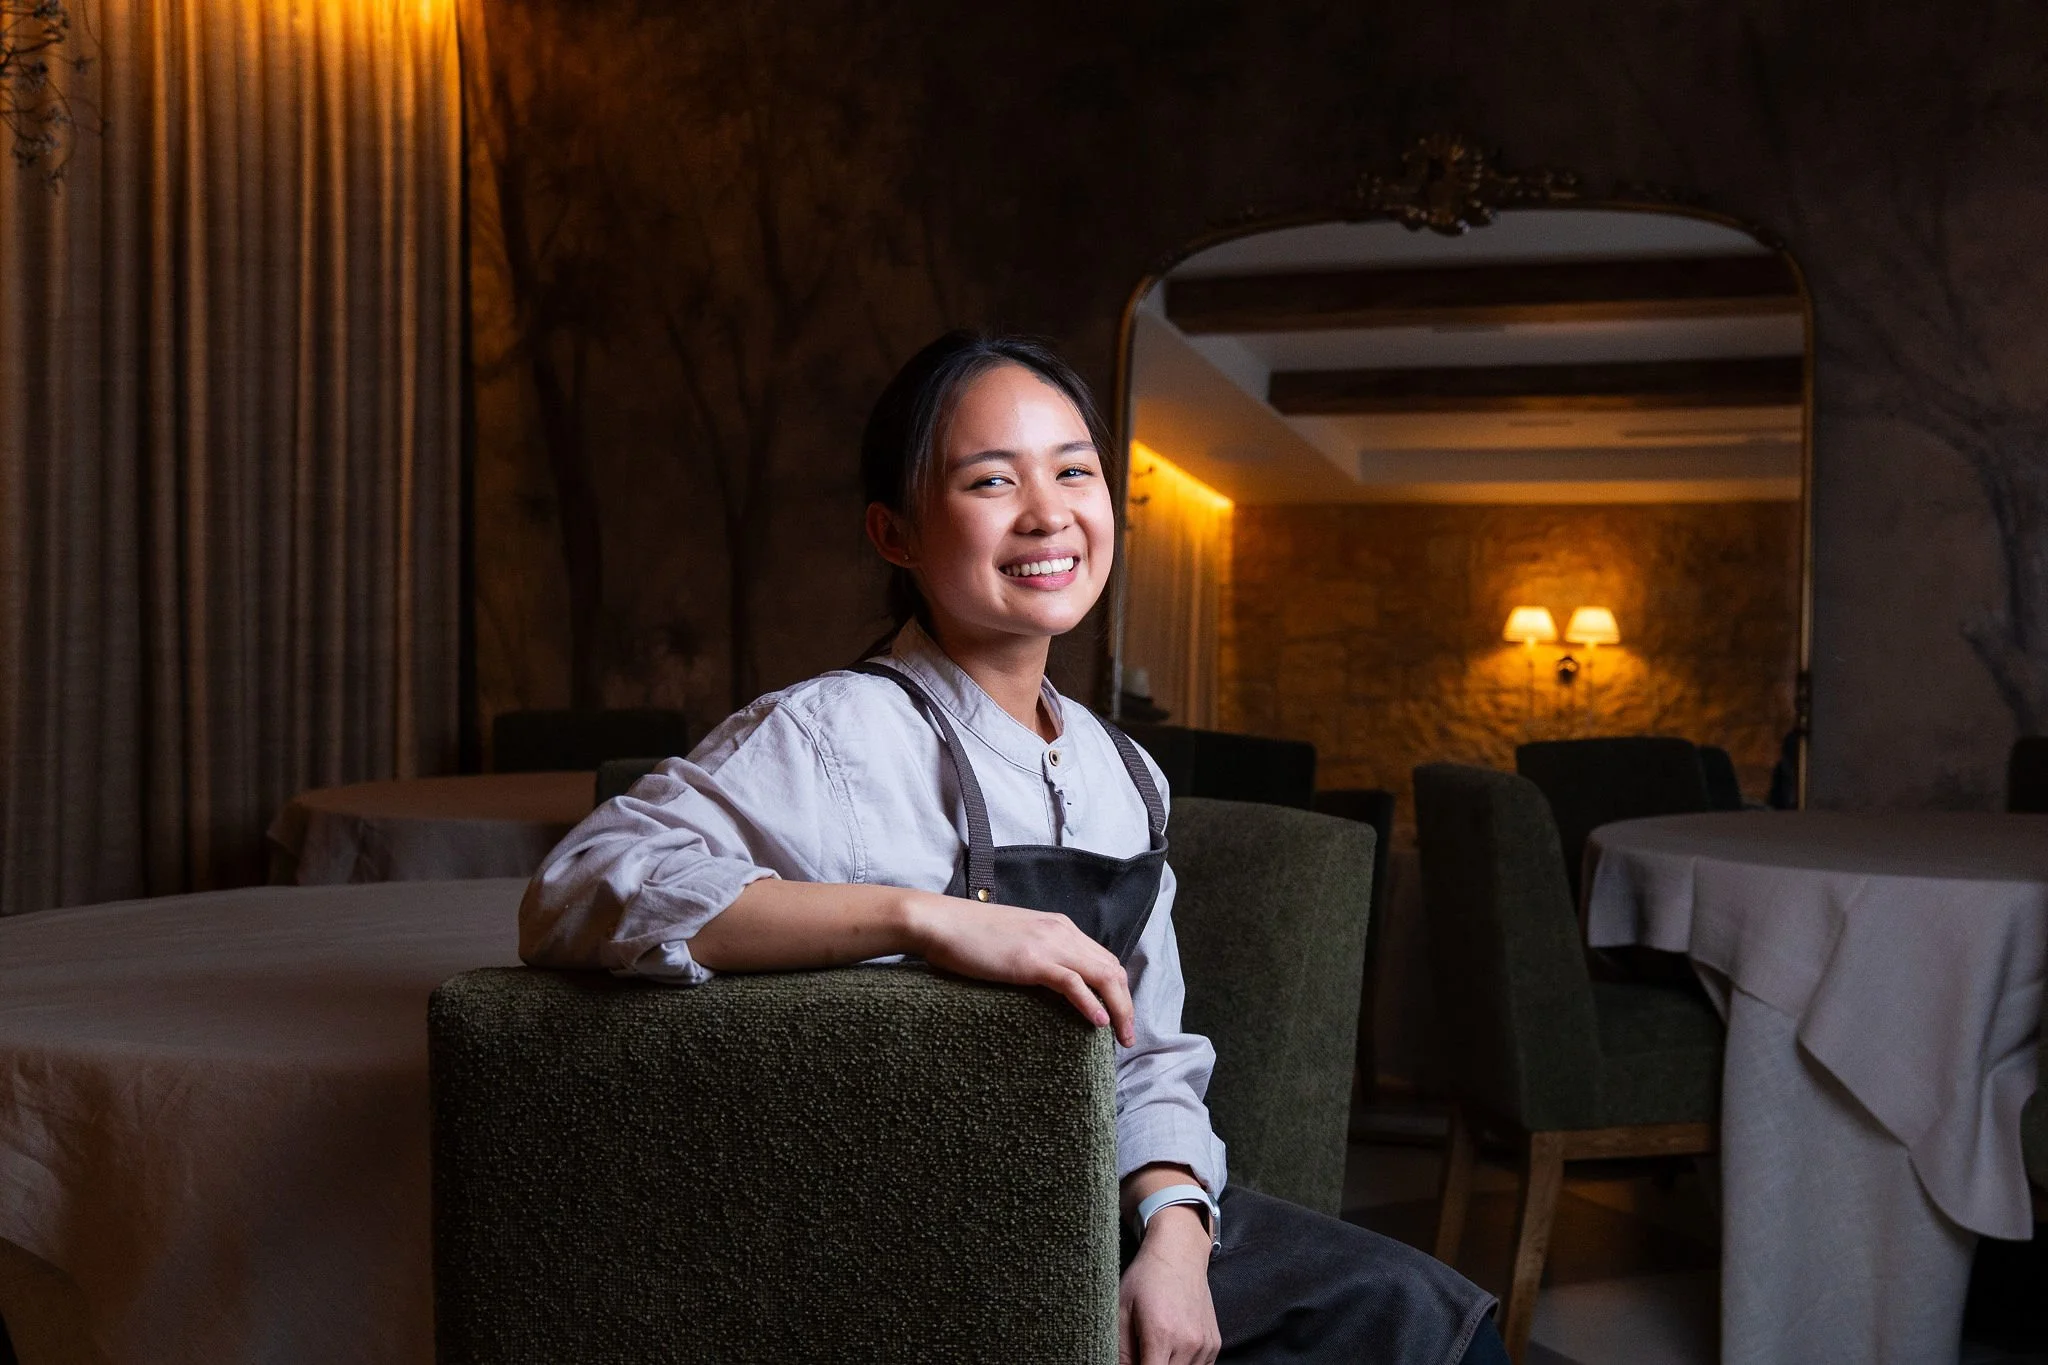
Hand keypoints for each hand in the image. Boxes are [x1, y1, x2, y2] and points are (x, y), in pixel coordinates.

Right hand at [903, 890, 1134, 1045]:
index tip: (1119, 1017)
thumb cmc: (969, 935)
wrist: (940, 922)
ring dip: (1118, 1008)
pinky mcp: (1031, 960)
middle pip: (1111, 968)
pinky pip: (1072, 983)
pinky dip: (1090, 1003)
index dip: (1117, 990)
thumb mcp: (1014, 941)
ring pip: (1101, 976)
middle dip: (1126, 1003)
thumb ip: (1036, 954)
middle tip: (1128, 1036)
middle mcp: (1061, 931)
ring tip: (1123, 1036)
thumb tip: (1048, 981)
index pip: (1104, 958)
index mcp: (1058, 926)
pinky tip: (1098, 1023)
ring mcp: (1047, 944)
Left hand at [1119, 1207, 1219, 1364]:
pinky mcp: (1214, 1344)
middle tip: (1142, 1350)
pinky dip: (1185, 1364)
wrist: (1179, 1253)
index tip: (1134, 1361)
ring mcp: (1205, 1345)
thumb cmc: (1147, 1278)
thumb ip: (1121, 1350)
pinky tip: (1173, 1349)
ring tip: (1157, 1347)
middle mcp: (1188, 1343)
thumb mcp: (1121, 1310)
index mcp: (1161, 1335)